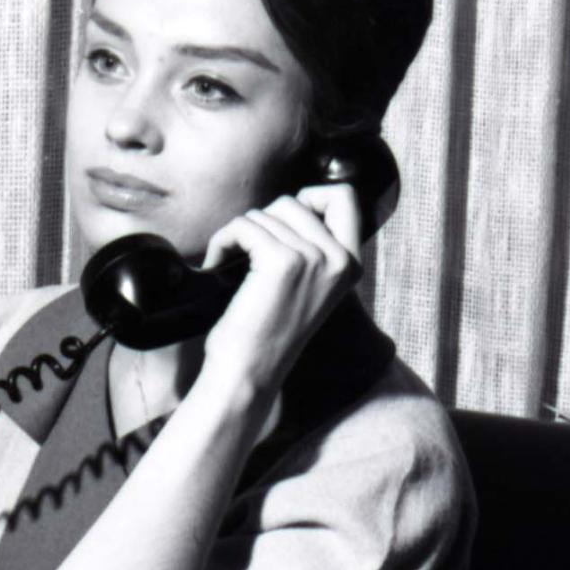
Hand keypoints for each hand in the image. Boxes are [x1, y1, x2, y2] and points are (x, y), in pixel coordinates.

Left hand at [196, 180, 364, 408]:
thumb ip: (311, 246)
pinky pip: (244, 226)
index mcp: (351, 264)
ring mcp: (314, 259)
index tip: (283, 221)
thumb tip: (292, 203)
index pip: (345, 197)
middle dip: (261, 221)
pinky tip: (218, 266)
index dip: (310, 196)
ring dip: (238, 234)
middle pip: (293, 201)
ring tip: (230, 265)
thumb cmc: (266, 330)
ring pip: (264, 213)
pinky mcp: (283, 263)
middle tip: (247, 254)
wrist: (248, 373)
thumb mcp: (306, 284)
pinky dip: (223, 241)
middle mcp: (340, 259)